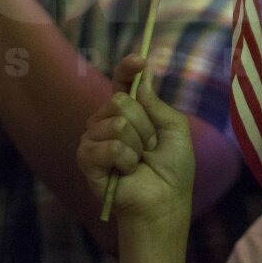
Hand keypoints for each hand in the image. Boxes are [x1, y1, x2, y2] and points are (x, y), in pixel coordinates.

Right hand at [77, 55, 194, 227]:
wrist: (164, 201)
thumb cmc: (173, 169)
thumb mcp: (175, 129)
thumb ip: (156, 103)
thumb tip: (143, 76)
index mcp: (129, 113)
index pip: (121, 84)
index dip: (127, 69)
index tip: (140, 61)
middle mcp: (107, 122)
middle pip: (120, 101)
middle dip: (144, 125)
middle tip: (149, 147)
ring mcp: (94, 139)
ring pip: (116, 122)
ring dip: (136, 145)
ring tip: (138, 162)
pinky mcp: (86, 159)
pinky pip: (107, 145)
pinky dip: (124, 159)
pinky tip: (125, 172)